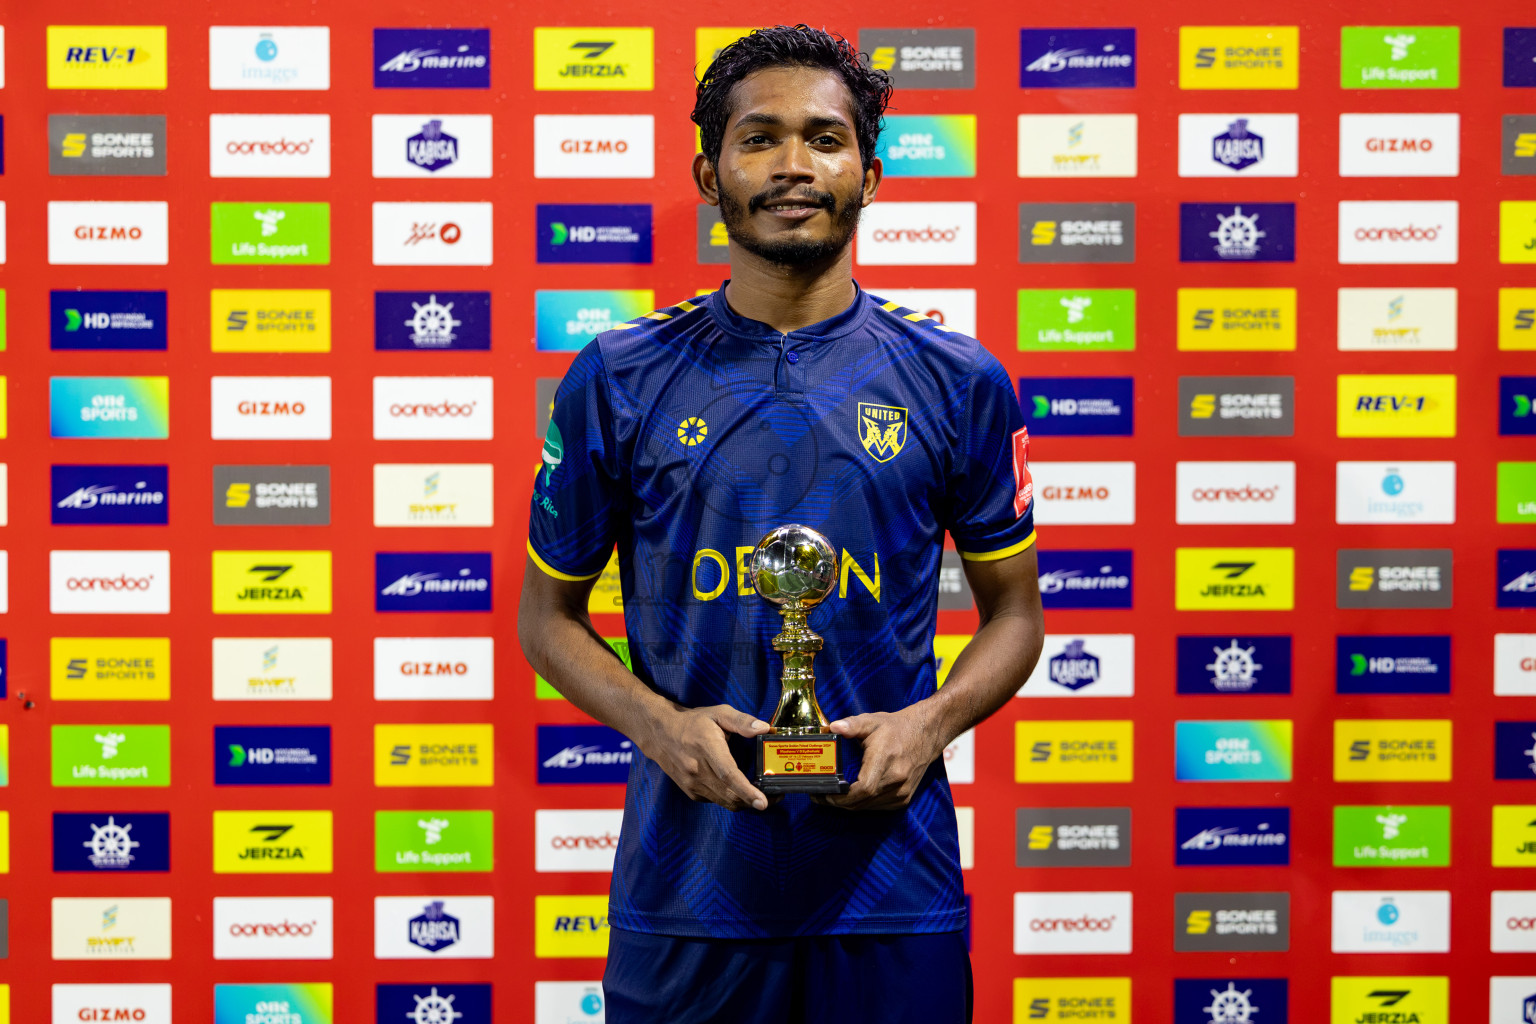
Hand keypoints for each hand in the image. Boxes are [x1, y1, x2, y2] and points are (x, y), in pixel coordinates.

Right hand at [641, 704, 770, 811]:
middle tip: (775, 796)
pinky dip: (730, 799)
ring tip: (761, 795)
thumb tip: (765, 728)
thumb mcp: (719, 713)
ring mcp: (692, 783)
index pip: (729, 775)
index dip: (747, 791)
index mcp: (707, 747)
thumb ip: (742, 721)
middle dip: (755, 801)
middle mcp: (697, 769)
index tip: (763, 802)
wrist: (661, 733)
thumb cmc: (693, 722)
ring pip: (725, 802)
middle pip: (730, 795)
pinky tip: (739, 789)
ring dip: (744, 803)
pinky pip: (716, 801)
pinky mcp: (691, 791)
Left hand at [814, 707, 946, 810]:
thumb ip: (851, 725)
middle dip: (839, 802)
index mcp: (885, 760)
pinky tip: (852, 796)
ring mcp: (902, 791)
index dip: (842, 797)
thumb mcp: (872, 721)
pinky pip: (878, 807)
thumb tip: (833, 727)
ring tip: (832, 796)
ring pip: (868, 807)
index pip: (863, 789)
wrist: (925, 734)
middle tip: (820, 796)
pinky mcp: (904, 798)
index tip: (825, 794)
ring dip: (849, 805)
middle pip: (862, 802)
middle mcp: (896, 780)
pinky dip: (863, 804)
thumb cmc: (896, 728)